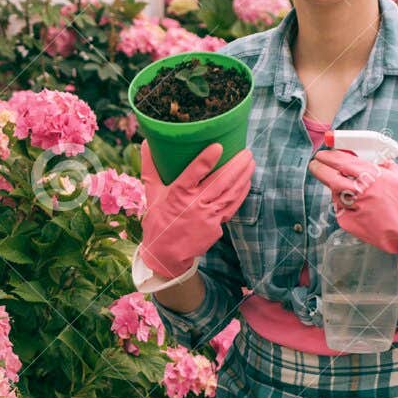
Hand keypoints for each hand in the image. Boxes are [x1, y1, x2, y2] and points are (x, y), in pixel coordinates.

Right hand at [138, 140, 253, 278]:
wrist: (166, 254)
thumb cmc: (158, 221)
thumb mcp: (151, 194)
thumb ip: (150, 167)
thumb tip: (146, 143)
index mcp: (176, 194)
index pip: (192, 174)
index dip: (206, 160)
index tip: (219, 147)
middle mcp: (194, 204)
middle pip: (220, 181)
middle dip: (236, 165)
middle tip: (246, 151)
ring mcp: (207, 217)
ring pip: (230, 193)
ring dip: (243, 176)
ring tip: (250, 162)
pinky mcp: (216, 226)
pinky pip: (232, 206)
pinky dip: (241, 193)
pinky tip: (247, 182)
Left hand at [308, 149, 397, 255]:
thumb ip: (384, 167)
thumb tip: (373, 160)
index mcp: (374, 176)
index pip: (343, 162)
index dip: (330, 157)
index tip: (323, 154)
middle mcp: (362, 191)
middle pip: (330, 177)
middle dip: (319, 169)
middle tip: (315, 165)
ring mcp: (355, 208)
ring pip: (335, 195)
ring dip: (335, 189)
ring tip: (345, 190)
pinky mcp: (352, 224)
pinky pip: (341, 212)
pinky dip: (344, 207)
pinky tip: (355, 208)